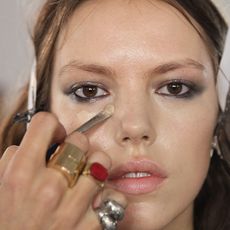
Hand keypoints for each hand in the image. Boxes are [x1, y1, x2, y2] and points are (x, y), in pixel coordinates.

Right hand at [0, 112, 126, 229]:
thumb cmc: (7, 224)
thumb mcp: (0, 187)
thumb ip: (15, 159)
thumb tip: (36, 141)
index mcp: (20, 175)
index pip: (46, 123)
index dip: (52, 125)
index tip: (55, 134)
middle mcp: (48, 189)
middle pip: (79, 140)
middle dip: (76, 145)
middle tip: (71, 156)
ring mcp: (72, 208)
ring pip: (101, 161)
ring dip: (95, 165)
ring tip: (86, 175)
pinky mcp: (90, 226)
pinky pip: (114, 196)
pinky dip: (108, 194)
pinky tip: (96, 199)